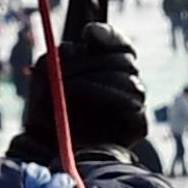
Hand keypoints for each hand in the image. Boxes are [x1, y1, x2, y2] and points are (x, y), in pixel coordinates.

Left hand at [18, 24, 149, 157]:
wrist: (49, 155)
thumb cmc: (48, 112)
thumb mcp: (49, 74)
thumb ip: (67, 51)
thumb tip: (90, 31)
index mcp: (109, 69)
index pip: (121, 45)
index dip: (109, 36)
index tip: (89, 34)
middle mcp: (128, 84)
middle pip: (124, 59)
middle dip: (91, 63)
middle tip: (62, 75)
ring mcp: (136, 104)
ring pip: (128, 78)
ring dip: (92, 80)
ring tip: (66, 91)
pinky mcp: (140, 124)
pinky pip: (129, 102)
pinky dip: (103, 96)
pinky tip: (82, 105)